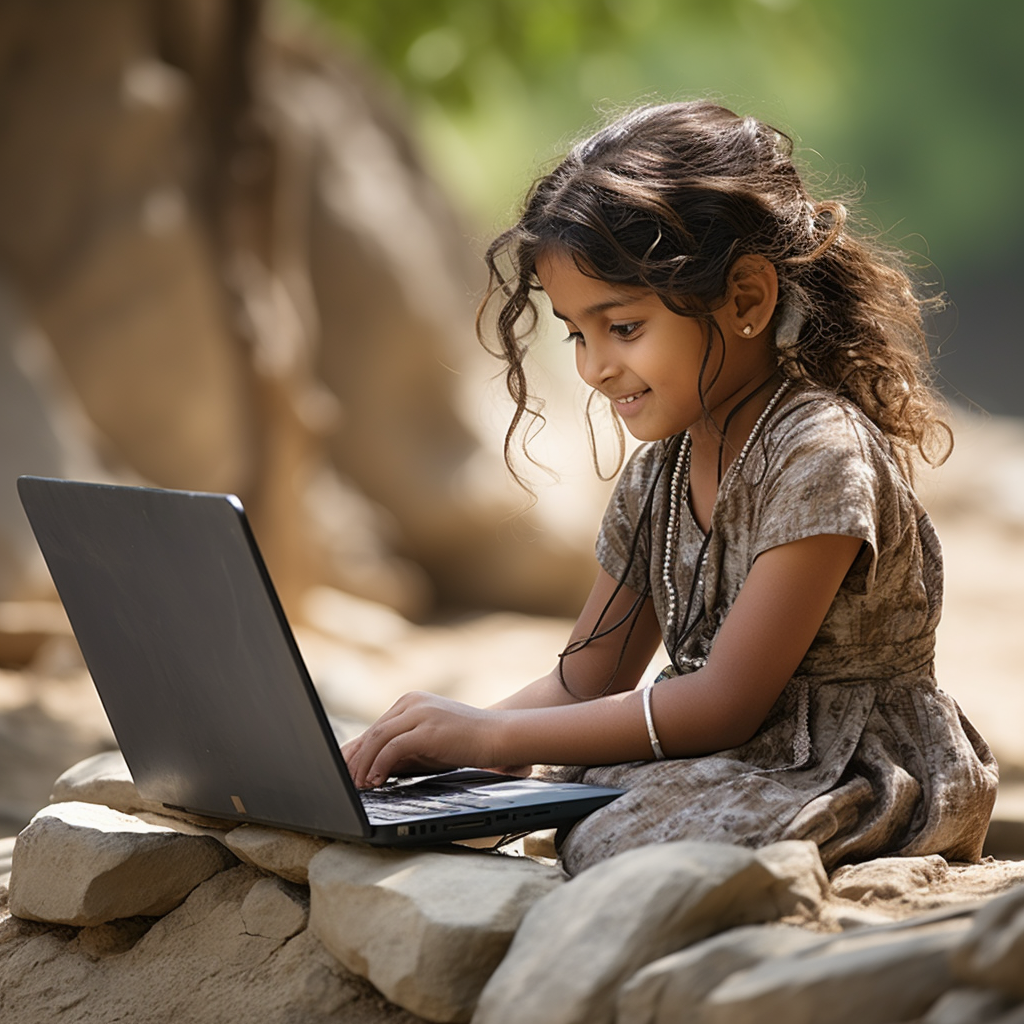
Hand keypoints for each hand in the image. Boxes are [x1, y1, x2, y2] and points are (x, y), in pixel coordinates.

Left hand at [341, 691, 504, 788]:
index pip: (375, 728)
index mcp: (410, 701)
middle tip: (342, 782)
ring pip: (377, 739)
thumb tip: (371, 768)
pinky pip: (392, 748)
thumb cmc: (465, 742)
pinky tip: (375, 781)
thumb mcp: (429, 741)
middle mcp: (412, 702)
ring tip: (357, 786)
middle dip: (355, 760)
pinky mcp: (427, 728)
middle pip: (372, 732)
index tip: (344, 772)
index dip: (357, 752)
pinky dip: (379, 766)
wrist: (499, 736)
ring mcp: (420, 712)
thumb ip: (403, 747)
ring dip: (363, 765)